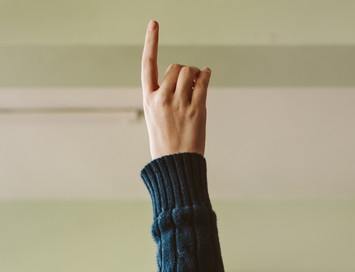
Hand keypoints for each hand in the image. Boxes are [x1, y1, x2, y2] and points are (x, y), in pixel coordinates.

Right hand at [141, 21, 209, 158]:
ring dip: (196, 73)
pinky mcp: (197, 109)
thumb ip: (165, 96)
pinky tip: (207, 75)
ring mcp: (180, 103)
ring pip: (190, 72)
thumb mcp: (156, 118)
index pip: (147, 64)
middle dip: (184, 70)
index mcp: (148, 99)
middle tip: (190, 81)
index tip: (154, 24)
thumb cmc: (166, 143)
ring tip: (198, 82)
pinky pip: (204, 82)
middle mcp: (162, 98)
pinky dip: (207, 75)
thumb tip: (189, 77)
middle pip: (176, 67)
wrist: (175, 164)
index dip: (151, 42)